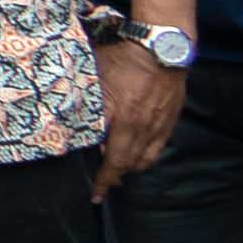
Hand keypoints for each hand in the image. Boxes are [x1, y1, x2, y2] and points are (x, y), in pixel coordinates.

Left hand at [91, 38, 184, 189]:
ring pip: (145, 159)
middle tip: (104, 185)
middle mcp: (141, 127)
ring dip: (131, 169)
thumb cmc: (123, 57)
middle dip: (115, 178)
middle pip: (128, 164)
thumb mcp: (96, 75)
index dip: (103, 180)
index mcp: (121, 118)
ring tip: (119, 172)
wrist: (162, 48)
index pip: (111, 160)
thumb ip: (87, 100)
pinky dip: (147, 156)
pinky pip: (159, 147)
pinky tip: (139, 156)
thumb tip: (71, 117)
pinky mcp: (171, 120)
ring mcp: (159, 125)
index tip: (95, 195)